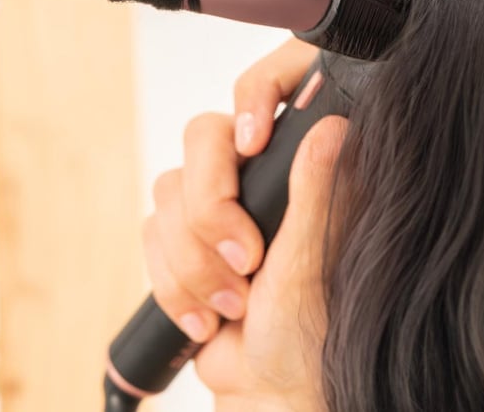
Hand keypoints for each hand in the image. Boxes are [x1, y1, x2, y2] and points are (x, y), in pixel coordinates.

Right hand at [142, 38, 344, 410]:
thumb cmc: (306, 334)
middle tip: (245, 261)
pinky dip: (175, 287)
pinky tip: (206, 319)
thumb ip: (315, 194)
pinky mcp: (178, 240)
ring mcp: (211, 208)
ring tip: (234, 307)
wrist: (265, 390)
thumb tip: (333, 125)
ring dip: (195, 266)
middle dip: (211, 212)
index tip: (254, 142)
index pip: (255, 101)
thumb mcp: (311, 263)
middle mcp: (251, 179)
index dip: (248, 105)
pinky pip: (150, 237)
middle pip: (200, 142)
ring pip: (168, 198)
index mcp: (293, 172)